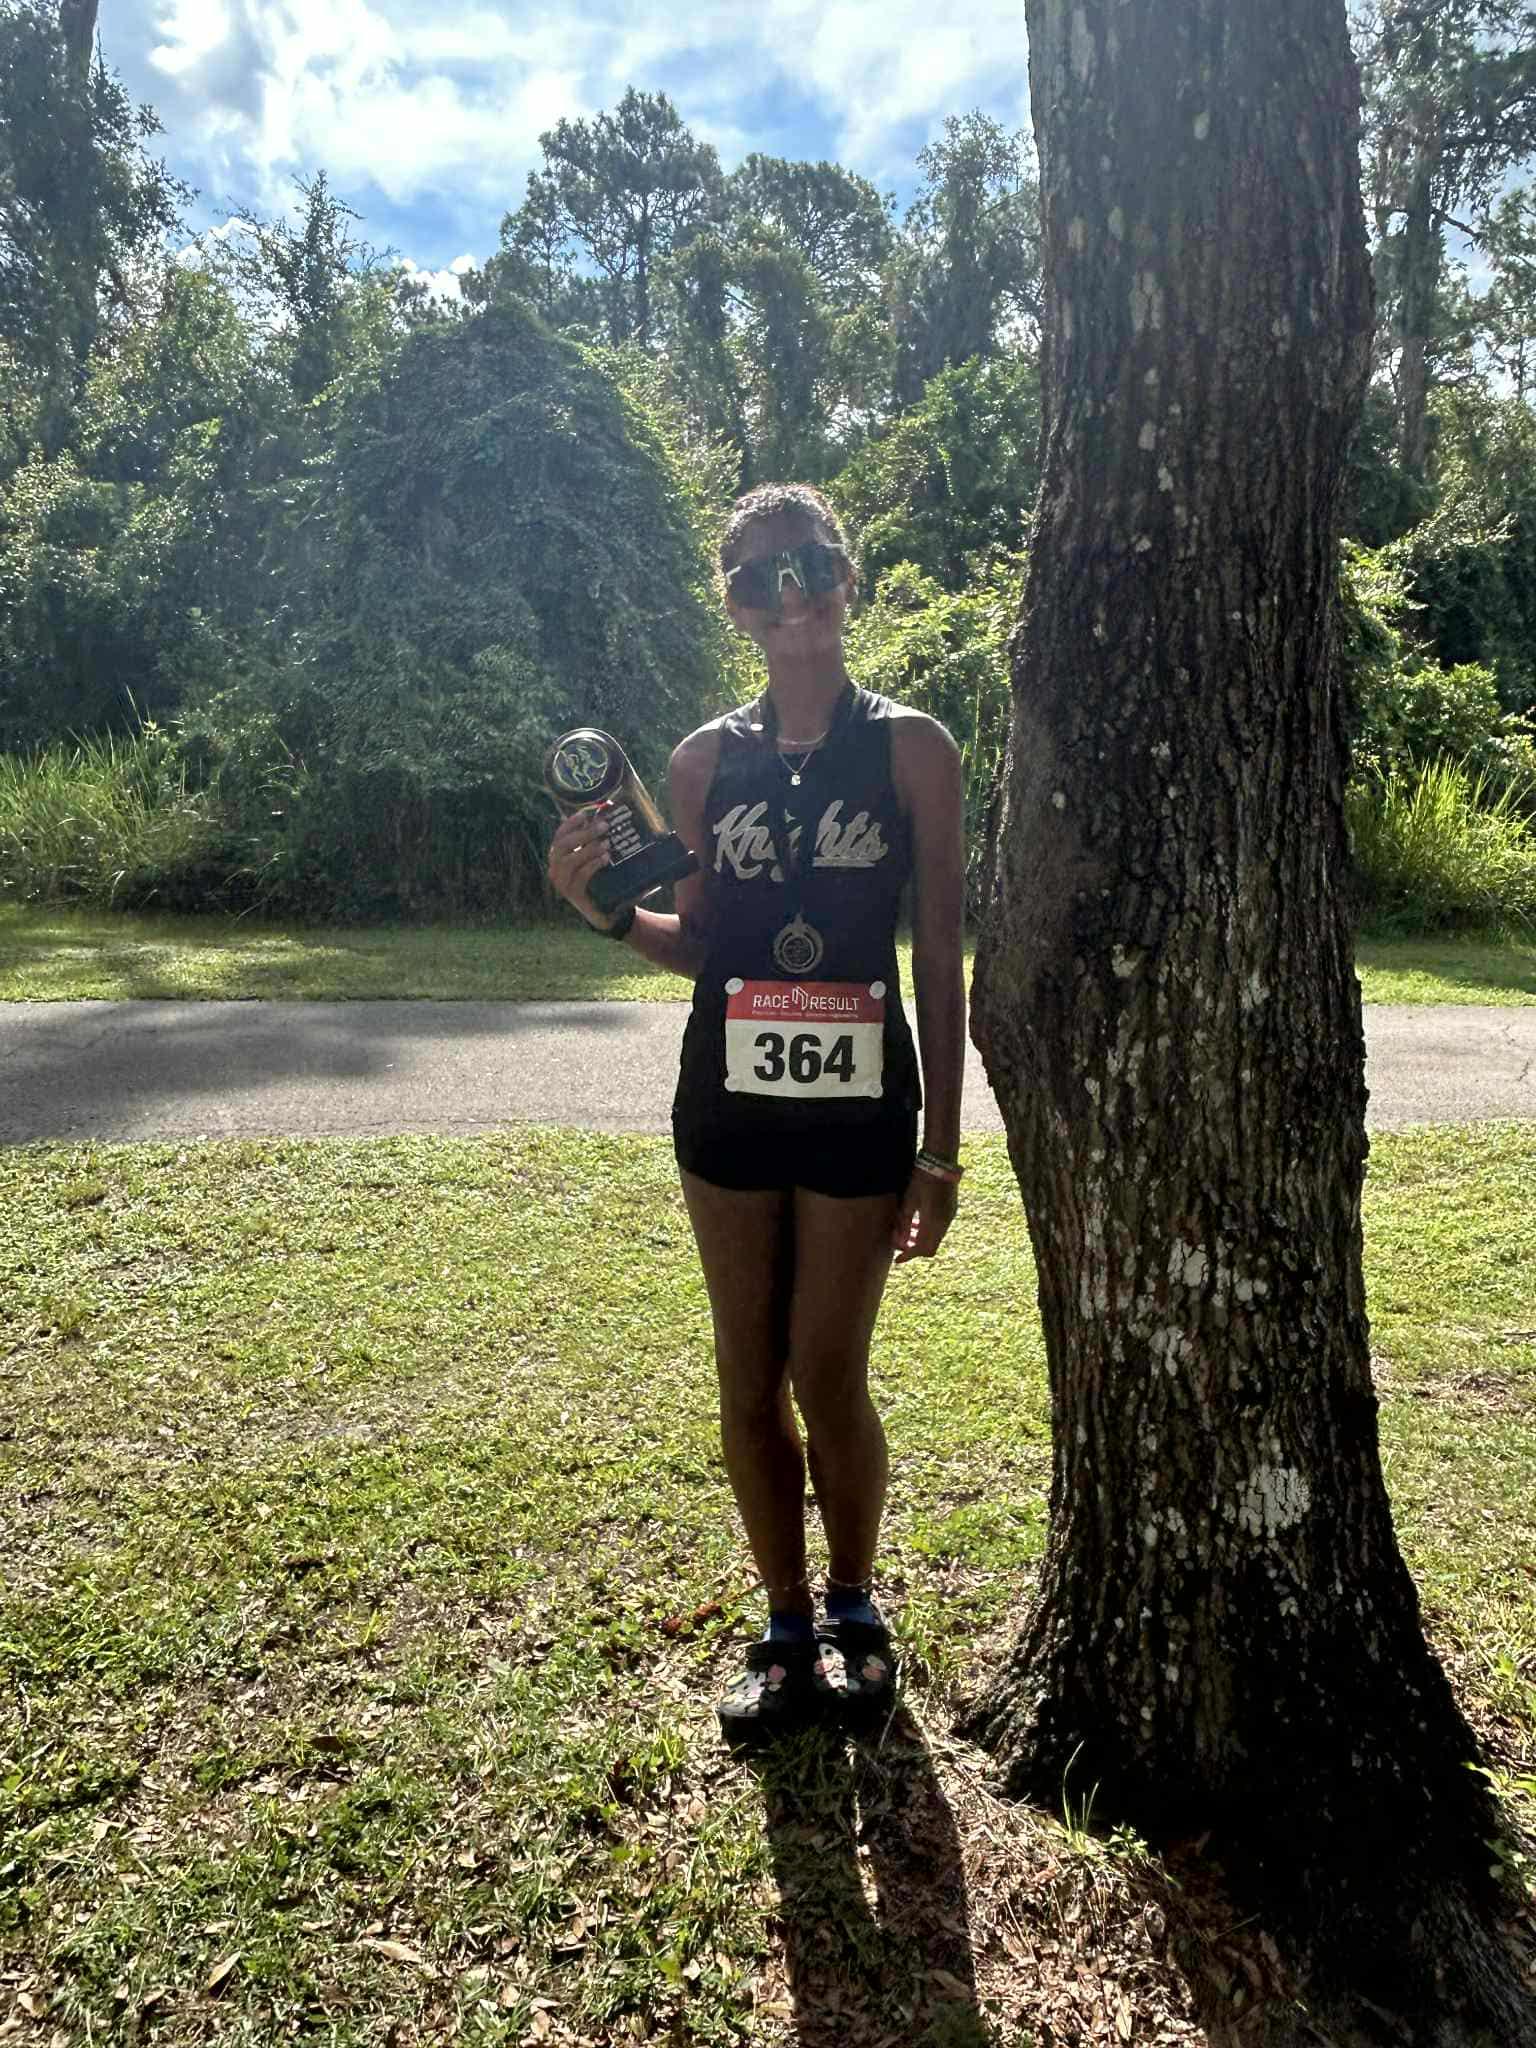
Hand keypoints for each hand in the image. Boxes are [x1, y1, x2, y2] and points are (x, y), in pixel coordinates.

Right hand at [547, 805, 617, 930]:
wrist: (609, 912)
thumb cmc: (604, 879)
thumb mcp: (599, 856)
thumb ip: (599, 835)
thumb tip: (606, 807)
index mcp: (560, 856)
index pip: (560, 835)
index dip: (570, 823)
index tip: (585, 813)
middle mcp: (556, 869)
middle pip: (562, 845)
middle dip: (583, 833)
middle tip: (604, 826)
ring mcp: (562, 883)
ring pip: (569, 861)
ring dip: (588, 849)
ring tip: (607, 843)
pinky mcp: (573, 894)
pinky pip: (580, 876)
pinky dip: (593, 865)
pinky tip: (605, 858)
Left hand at [891, 1168, 957, 1263]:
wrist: (941, 1162)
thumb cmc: (922, 1179)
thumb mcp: (909, 1200)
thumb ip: (904, 1222)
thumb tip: (898, 1240)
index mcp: (933, 1222)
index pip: (921, 1248)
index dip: (908, 1256)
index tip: (897, 1260)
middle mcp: (945, 1222)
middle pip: (931, 1247)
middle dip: (915, 1250)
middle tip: (901, 1246)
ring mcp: (950, 1216)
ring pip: (936, 1238)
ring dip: (921, 1240)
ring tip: (906, 1234)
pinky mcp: (952, 1210)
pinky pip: (940, 1229)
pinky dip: (928, 1231)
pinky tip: (917, 1223)